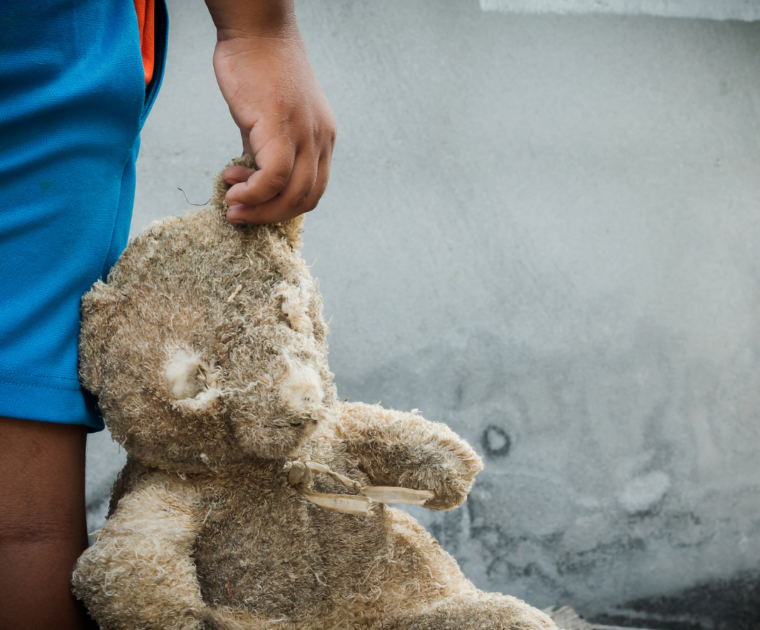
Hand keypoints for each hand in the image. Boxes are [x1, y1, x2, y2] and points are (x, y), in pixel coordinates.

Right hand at [212, 30, 335, 224]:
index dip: (283, 206)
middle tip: (238, 213)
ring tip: (232, 205)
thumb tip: (250, 179)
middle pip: (306, 199)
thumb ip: (263, 150)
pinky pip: (274, 177)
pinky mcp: (282, 127)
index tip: (253, 204)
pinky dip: (253, 193)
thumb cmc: (257, 69)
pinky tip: (233, 190)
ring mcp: (305, 134)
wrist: (255, 30)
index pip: (313, 190)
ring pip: (292, 194)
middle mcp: (320, 139)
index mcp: (323, 138)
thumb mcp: (267, 119)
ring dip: (259, 209)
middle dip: (270, 215)